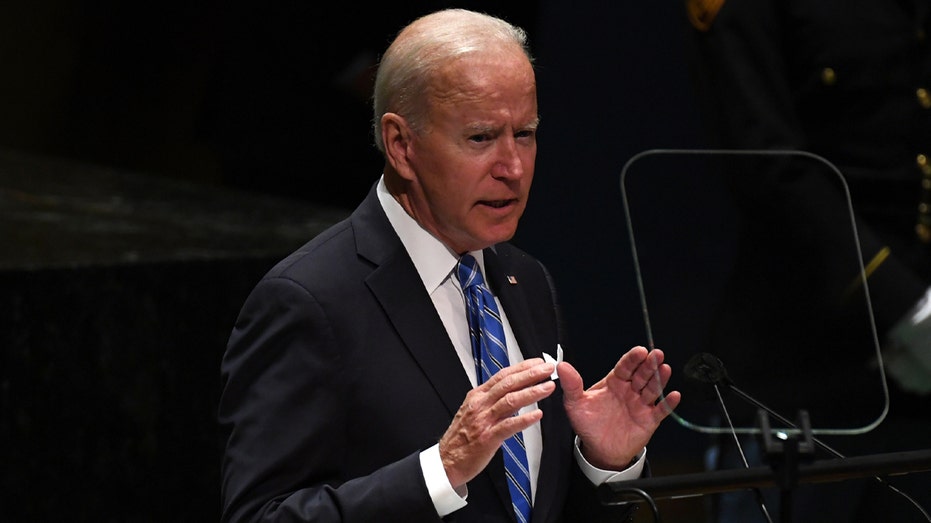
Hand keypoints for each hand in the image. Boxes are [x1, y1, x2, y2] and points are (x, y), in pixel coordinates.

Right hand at [439, 358, 556, 487]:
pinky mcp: (487, 438)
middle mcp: (480, 405)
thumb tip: (514, 390)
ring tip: (547, 387)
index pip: (502, 375)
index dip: (521, 367)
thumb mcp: (474, 411)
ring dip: (532, 392)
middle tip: (547, 369)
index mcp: (477, 396)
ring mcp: (483, 420)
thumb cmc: (461, 437)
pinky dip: (524, 419)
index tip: (537, 363)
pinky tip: (537, 415)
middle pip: (508, 383)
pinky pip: (508, 426)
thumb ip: (492, 400)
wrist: (447, 460)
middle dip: (530, 374)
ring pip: (510, 401)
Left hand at [559, 346, 680, 469]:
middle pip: (641, 374)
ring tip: (665, 369)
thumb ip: (571, 385)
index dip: (632, 359)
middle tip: (656, 355)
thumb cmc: (589, 424)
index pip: (625, 367)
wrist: (599, 449)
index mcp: (614, 382)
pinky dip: (668, 403)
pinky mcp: (649, 420)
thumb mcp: (575, 404)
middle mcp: (630, 390)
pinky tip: (674, 395)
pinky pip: (661, 410)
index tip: (639, 351)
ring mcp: (640, 404)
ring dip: (659, 379)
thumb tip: (562, 366)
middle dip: (649, 364)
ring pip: (652, 389)